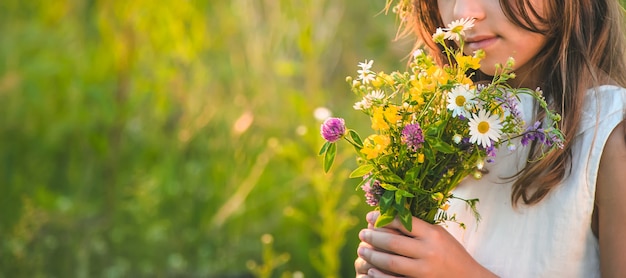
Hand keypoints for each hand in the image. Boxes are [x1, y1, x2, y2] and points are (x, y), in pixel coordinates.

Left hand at [355, 211, 495, 277]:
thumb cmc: (451, 253)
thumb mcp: (438, 234)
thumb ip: (418, 226)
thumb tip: (389, 214)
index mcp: (433, 235)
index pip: (403, 222)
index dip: (382, 218)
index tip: (370, 217)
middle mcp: (429, 251)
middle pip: (392, 242)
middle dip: (372, 237)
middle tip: (362, 234)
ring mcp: (424, 271)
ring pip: (390, 261)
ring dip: (372, 255)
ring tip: (362, 250)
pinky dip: (379, 275)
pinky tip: (370, 270)